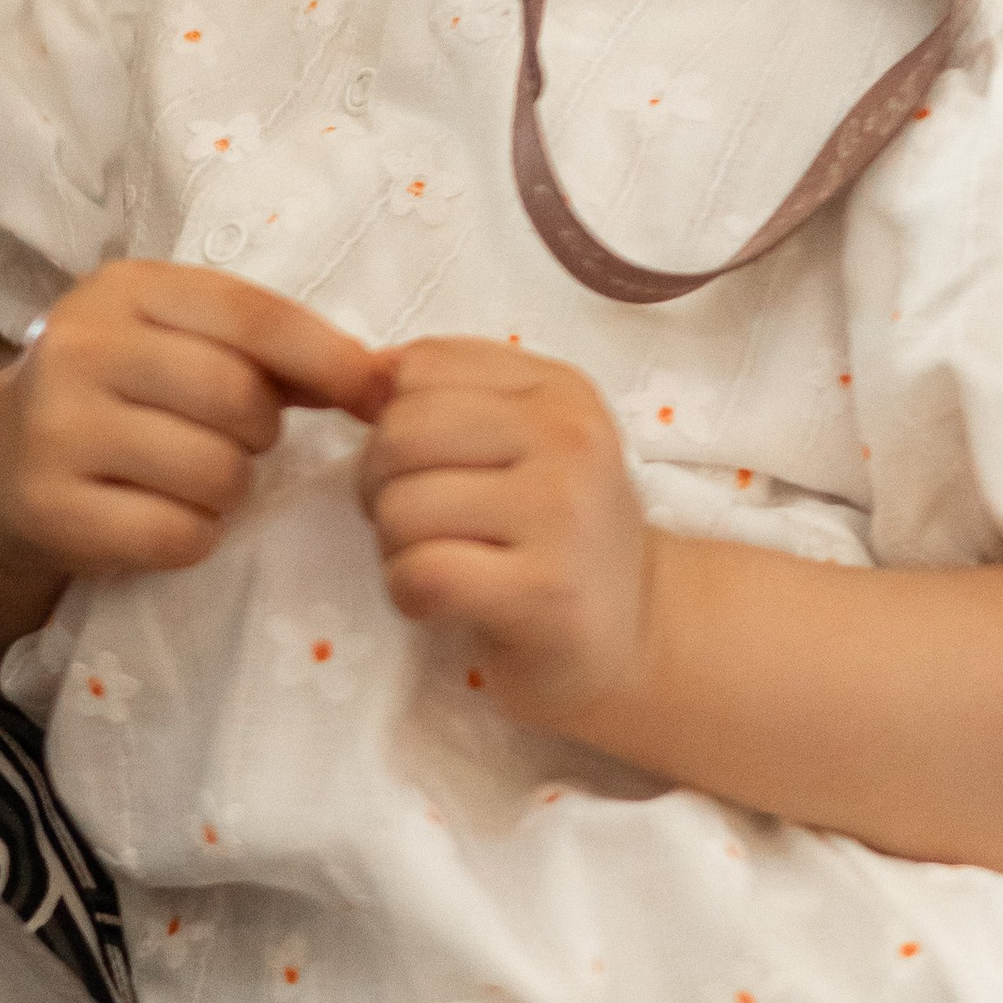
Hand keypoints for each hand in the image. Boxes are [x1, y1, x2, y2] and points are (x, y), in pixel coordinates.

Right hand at [0, 263, 390, 589]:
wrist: (0, 467)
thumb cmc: (123, 396)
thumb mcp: (178, 343)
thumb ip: (268, 350)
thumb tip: (380, 381)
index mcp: (123, 288)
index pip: (249, 314)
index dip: (326, 356)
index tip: (373, 392)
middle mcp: (78, 348)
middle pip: (236, 398)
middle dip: (260, 432)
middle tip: (233, 441)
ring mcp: (54, 429)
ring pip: (213, 472)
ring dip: (228, 490)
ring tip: (193, 479)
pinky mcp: (46, 507)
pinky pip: (175, 535)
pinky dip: (193, 539)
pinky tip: (163, 518)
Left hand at [354, 335, 652, 743]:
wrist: (641, 636)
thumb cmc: (560, 538)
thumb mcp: (525, 445)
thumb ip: (450, 399)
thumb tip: (362, 373)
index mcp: (559, 390)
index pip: (422, 366)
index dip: (390, 419)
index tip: (420, 467)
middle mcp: (569, 438)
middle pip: (401, 433)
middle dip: (379, 485)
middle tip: (414, 524)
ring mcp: (562, 513)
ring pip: (403, 505)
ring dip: (393, 547)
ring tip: (436, 563)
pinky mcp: (544, 591)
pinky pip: (422, 572)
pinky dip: (407, 593)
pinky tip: (438, 602)